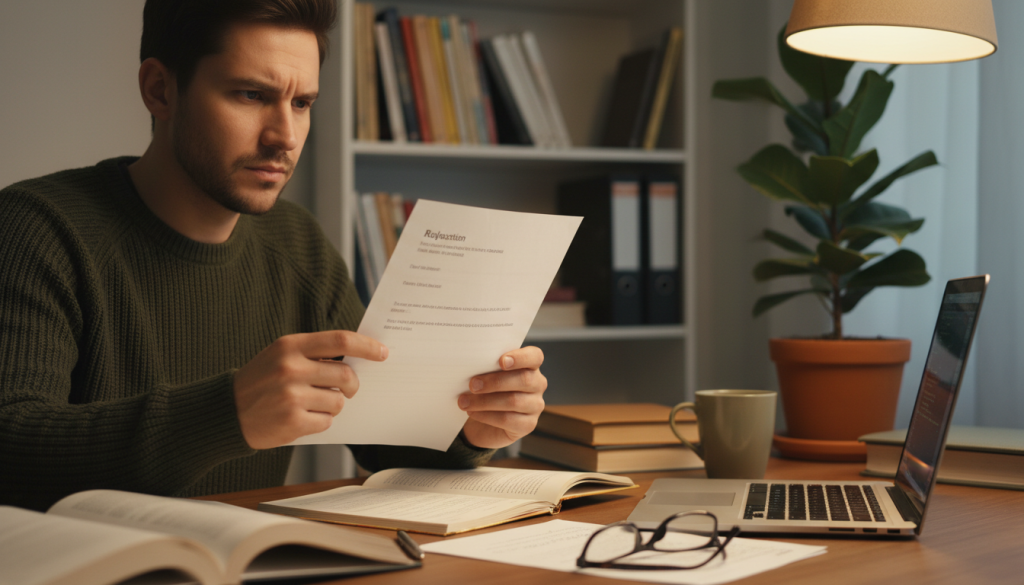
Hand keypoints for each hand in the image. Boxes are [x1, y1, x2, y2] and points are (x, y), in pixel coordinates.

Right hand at [233, 331, 387, 448]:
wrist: (227, 411)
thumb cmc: (260, 380)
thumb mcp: (281, 355)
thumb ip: (314, 352)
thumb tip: (357, 355)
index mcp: (290, 346)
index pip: (340, 340)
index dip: (366, 346)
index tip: (382, 352)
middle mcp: (291, 368)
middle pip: (346, 375)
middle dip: (353, 385)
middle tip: (349, 389)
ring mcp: (291, 396)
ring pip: (339, 401)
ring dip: (333, 405)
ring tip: (312, 404)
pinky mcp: (292, 421)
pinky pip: (327, 421)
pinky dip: (321, 421)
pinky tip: (302, 417)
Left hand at [458, 346, 546, 448]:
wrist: (483, 422)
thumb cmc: (486, 391)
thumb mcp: (486, 375)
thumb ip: (487, 367)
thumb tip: (472, 365)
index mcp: (530, 366)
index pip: (535, 356)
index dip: (520, 358)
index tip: (501, 361)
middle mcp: (538, 384)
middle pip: (524, 379)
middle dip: (495, 382)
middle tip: (472, 385)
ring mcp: (535, 405)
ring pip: (514, 401)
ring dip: (485, 401)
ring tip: (464, 401)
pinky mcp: (528, 425)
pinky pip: (508, 419)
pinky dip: (486, 416)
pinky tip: (472, 412)